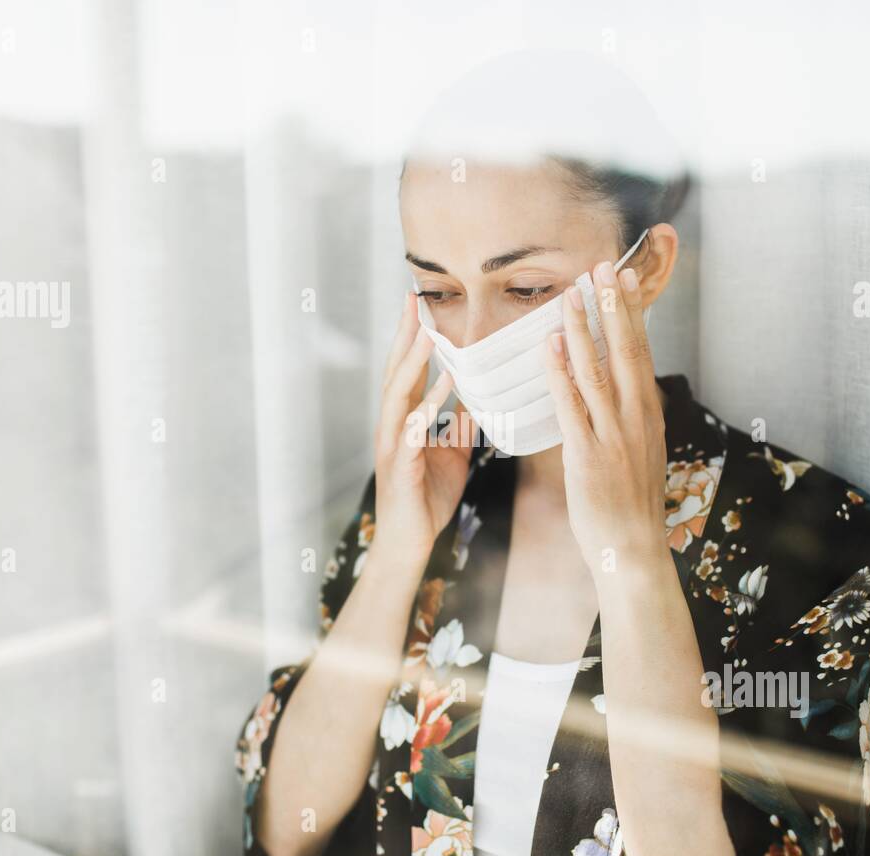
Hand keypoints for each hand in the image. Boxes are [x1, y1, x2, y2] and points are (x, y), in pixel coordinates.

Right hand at [371, 291, 476, 566]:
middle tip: (413, 298)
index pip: (407, 370)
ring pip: (399, 395)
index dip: (413, 337)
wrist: (411, 542)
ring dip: (413, 362)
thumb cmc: (427, 497)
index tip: (420, 303)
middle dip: (405, 335)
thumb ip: (459, 423)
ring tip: (427, 331)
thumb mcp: (452, 452)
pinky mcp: (401, 466)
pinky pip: (413, 431)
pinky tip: (443, 385)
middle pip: (396, 371)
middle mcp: (394, 426)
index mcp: (405, 420)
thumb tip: (476, 395)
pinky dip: (427, 406)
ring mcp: (393, 444)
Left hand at [544, 263, 669, 579]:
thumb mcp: (639, 450)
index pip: (641, 352)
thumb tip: (621, 386)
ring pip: (597, 371)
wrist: (631, 548)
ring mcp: (613, 435)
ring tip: (572, 294)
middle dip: (612, 307)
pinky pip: (571, 405)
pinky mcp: (587, 455)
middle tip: (601, 267)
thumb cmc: (630, 502)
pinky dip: (561, 372)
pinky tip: (551, 345)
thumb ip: (628, 416)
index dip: (631, 314)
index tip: (623, 279)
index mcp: (649, 414)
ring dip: (583, 329)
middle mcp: (636, 418)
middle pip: (625, 351)